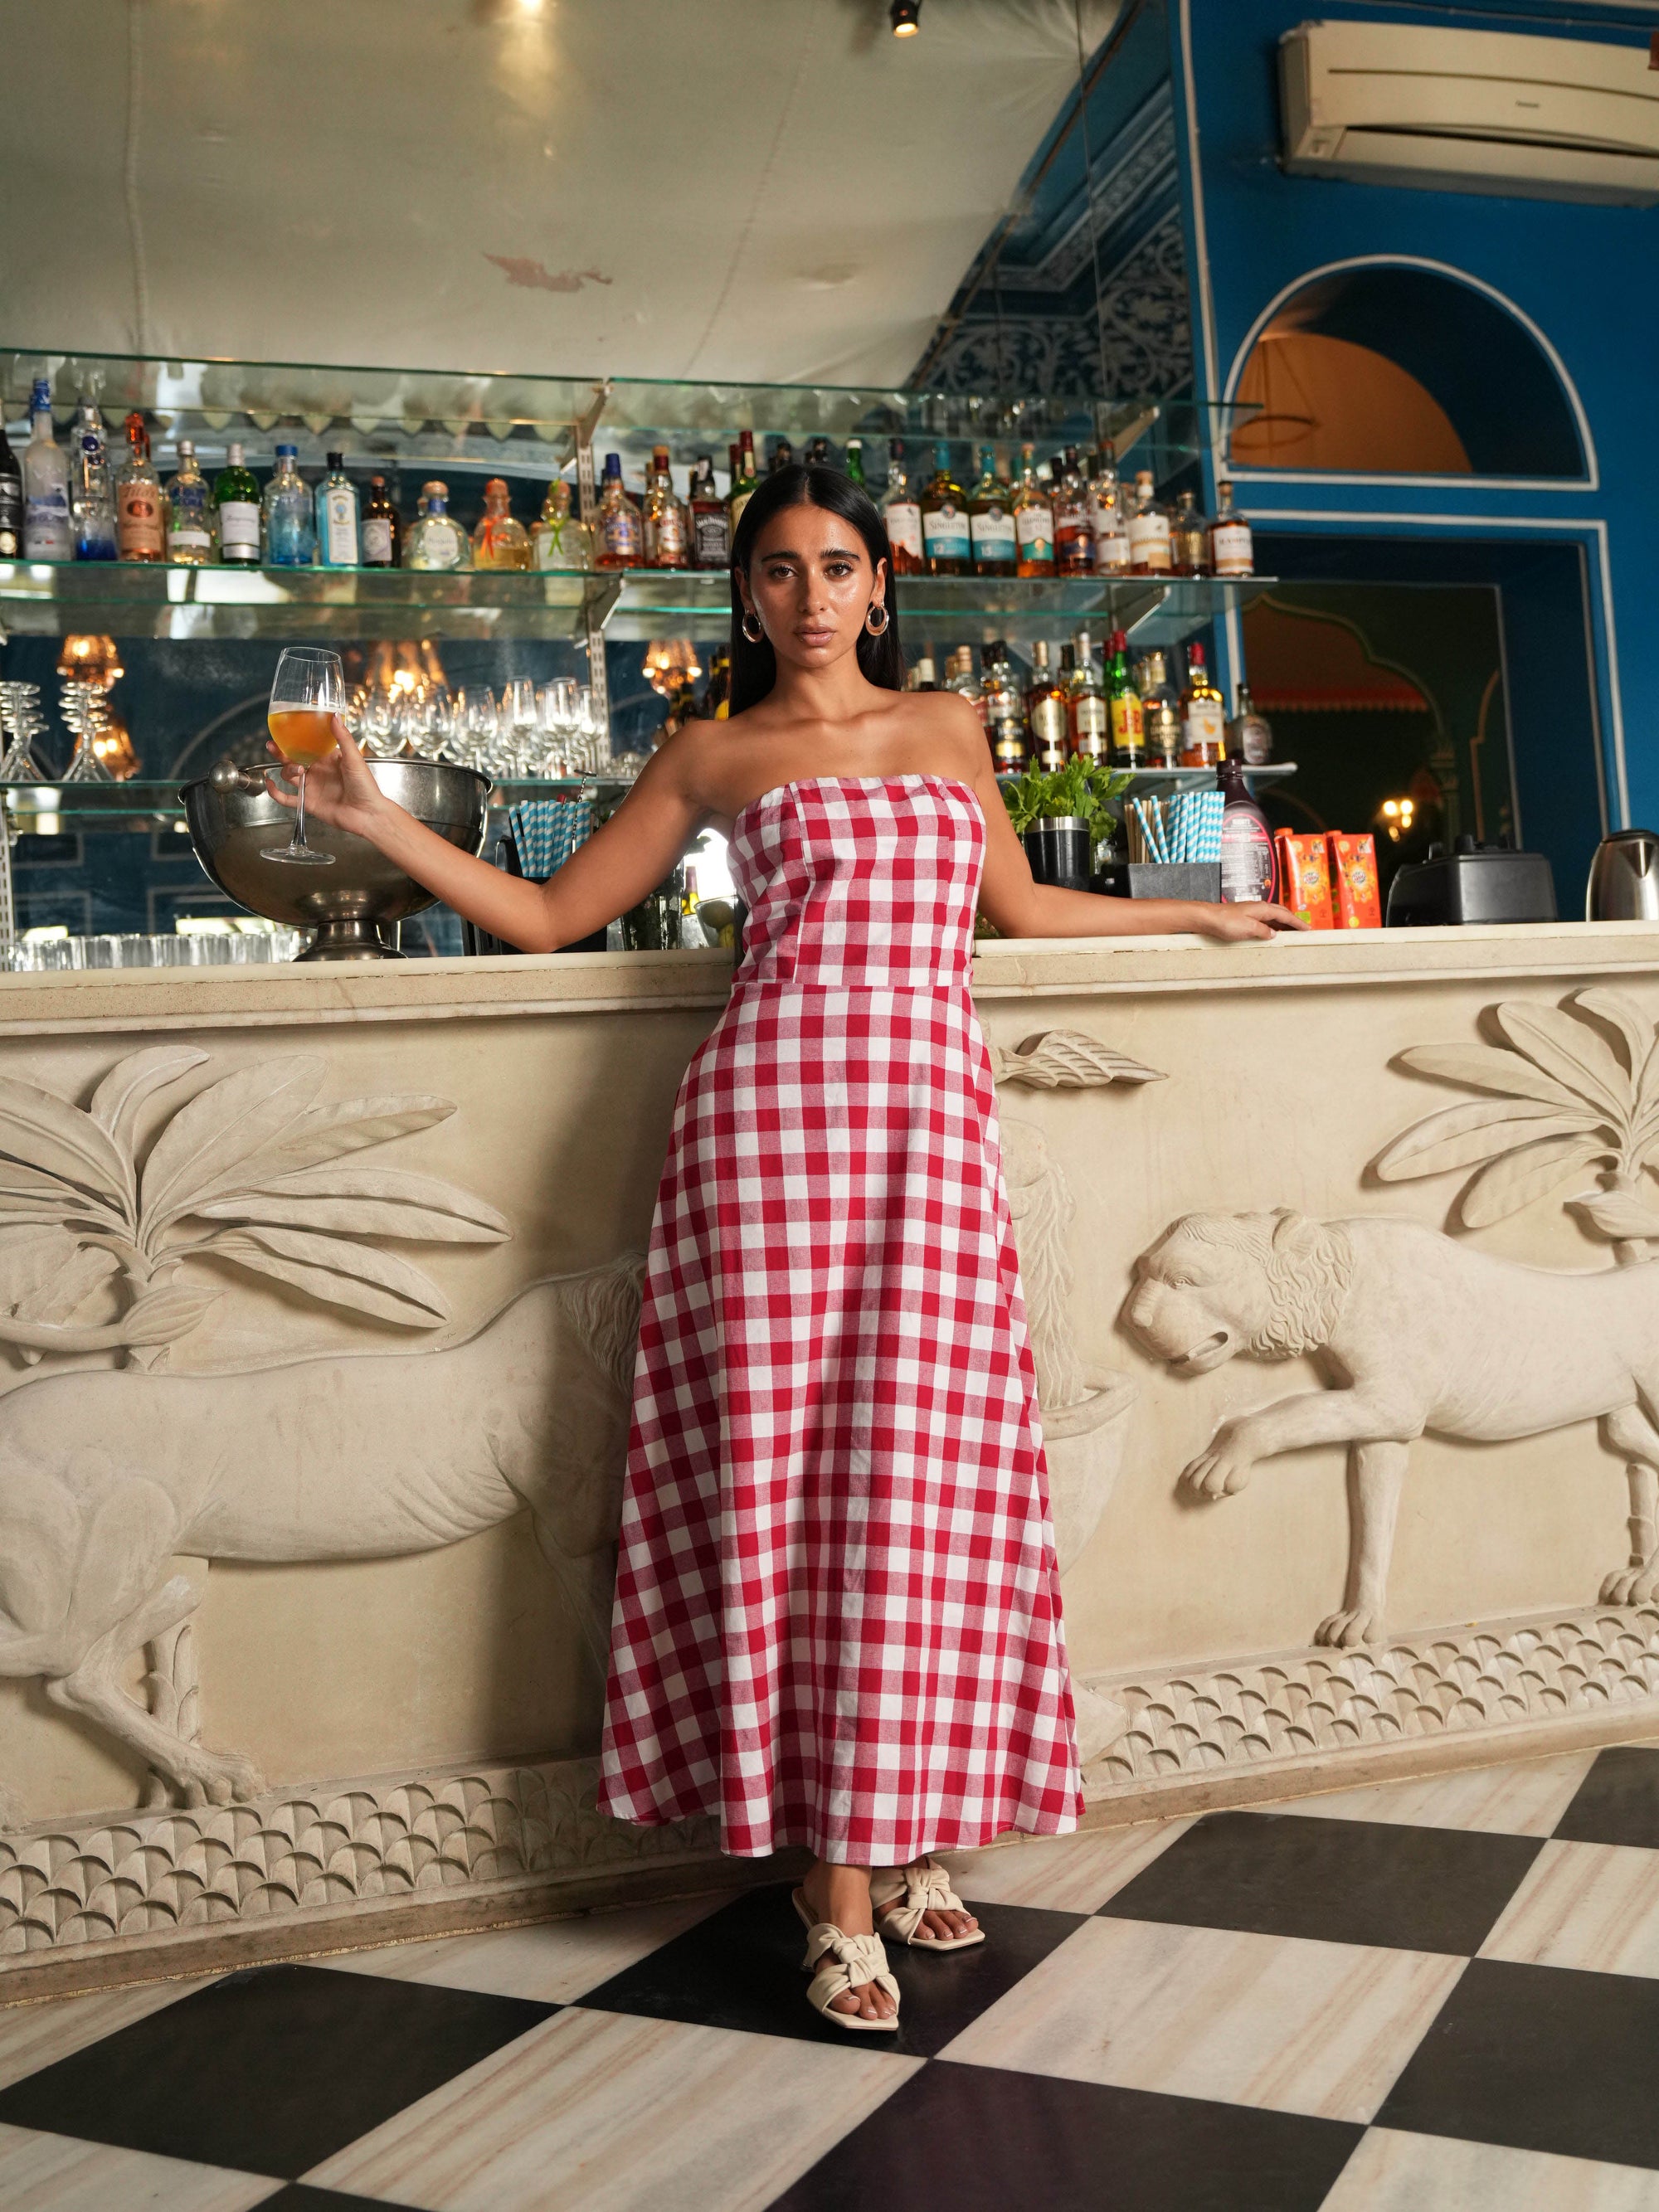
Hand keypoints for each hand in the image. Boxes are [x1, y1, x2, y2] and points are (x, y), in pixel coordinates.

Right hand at [266, 718, 389, 840]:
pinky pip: (287, 799)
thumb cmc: (366, 787)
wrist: (368, 814)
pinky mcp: (308, 803)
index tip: (285, 732)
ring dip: (287, 771)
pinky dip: (276, 793)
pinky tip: (270, 784)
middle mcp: (318, 772)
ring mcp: (312, 788)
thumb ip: (343, 738)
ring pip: (289, 776)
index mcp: (328, 760)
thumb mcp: (354, 758)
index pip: (307, 747)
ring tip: (297, 770)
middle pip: (293, 760)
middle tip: (272, 745)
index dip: (295, 740)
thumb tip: (334, 716)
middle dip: (281, 753)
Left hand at [1188, 900, 1306, 941]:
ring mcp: (1252, 912)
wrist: (1207, 918)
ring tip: (1291, 933)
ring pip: (1273, 917)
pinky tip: (1271, 933)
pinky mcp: (1245, 917)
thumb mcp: (1248, 928)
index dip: (1298, 922)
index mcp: (1263, 908)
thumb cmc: (1225, 921)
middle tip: (1303, 930)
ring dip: (1283, 925)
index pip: (1285, 915)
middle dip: (1293, 922)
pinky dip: (1272, 927)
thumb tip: (1274, 934)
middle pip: (1281, 914)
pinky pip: (1264, 921)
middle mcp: (1259, 908)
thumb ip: (1264, 931)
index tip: (1308, 928)